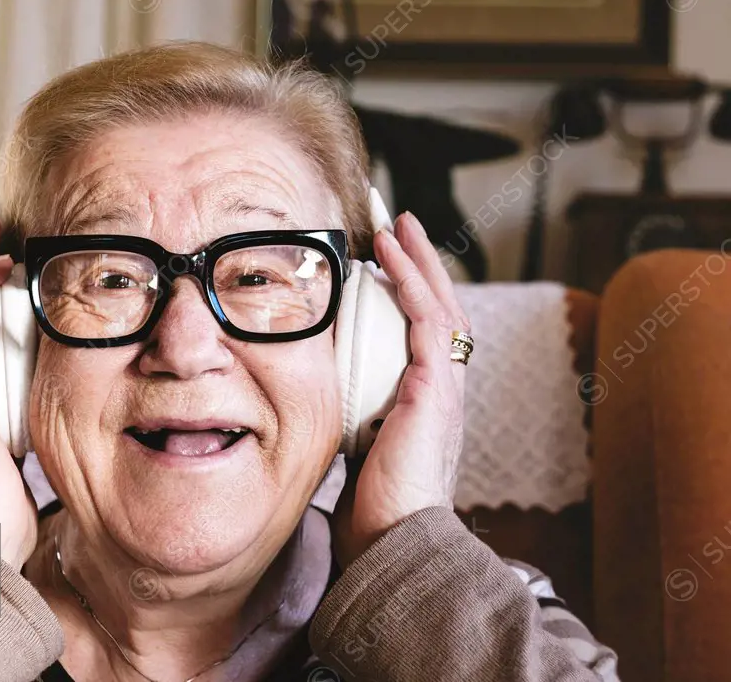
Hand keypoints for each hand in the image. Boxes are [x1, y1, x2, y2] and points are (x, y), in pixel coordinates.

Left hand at [333, 211, 469, 567]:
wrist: (393, 542)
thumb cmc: (375, 508)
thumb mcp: (360, 449)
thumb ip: (352, 419)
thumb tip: (317, 406)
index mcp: (428, 399)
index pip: (423, 332)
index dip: (408, 292)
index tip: (383, 260)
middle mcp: (445, 386)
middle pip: (438, 306)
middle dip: (417, 261)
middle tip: (395, 222)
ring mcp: (445, 384)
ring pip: (437, 302)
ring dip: (415, 257)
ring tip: (394, 221)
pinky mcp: (435, 386)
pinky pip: (426, 318)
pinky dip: (408, 278)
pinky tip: (387, 251)